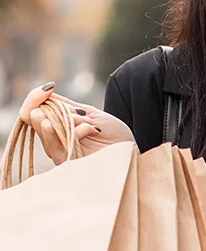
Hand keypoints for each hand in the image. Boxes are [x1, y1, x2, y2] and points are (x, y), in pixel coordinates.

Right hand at [18, 83, 133, 164]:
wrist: (129, 149)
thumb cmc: (112, 134)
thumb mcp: (89, 113)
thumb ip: (67, 106)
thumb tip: (47, 91)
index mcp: (55, 128)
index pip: (31, 112)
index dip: (34, 98)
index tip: (49, 87)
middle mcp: (52, 142)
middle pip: (35, 119)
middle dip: (54, 108)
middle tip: (78, 112)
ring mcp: (59, 153)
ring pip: (46, 129)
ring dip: (68, 119)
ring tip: (86, 121)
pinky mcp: (68, 163)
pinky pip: (62, 143)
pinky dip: (78, 130)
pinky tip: (91, 128)